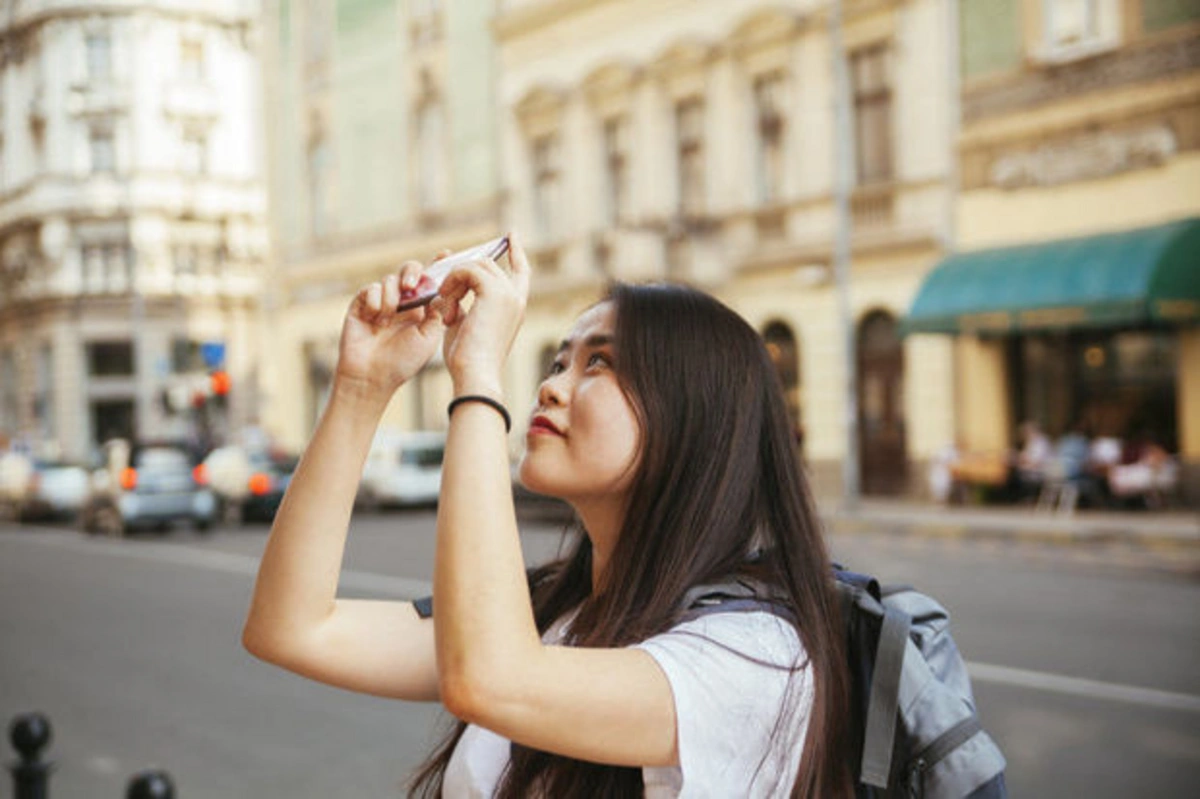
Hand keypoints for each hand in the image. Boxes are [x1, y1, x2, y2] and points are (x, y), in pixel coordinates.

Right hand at [335, 262, 444, 401]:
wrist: (373, 377)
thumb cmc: (403, 361)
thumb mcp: (429, 337)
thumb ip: (437, 312)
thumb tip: (442, 290)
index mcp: (421, 307)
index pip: (430, 280)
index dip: (437, 265)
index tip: (446, 254)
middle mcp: (402, 301)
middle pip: (409, 270)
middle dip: (412, 272)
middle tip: (411, 284)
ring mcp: (381, 301)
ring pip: (389, 279)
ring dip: (392, 295)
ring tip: (389, 317)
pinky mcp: (361, 304)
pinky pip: (370, 289)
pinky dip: (376, 301)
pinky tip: (376, 319)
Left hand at [433, 231, 531, 398]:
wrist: (474, 374)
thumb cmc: (467, 359)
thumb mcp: (465, 326)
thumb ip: (465, 305)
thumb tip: (453, 292)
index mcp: (514, 307)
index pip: (521, 270)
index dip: (516, 251)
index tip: (511, 234)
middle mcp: (516, 298)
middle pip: (488, 265)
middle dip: (461, 274)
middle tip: (444, 296)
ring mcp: (508, 294)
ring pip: (476, 265)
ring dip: (454, 281)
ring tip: (444, 306)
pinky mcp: (495, 292)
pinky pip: (468, 269)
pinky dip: (452, 282)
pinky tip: (446, 304)